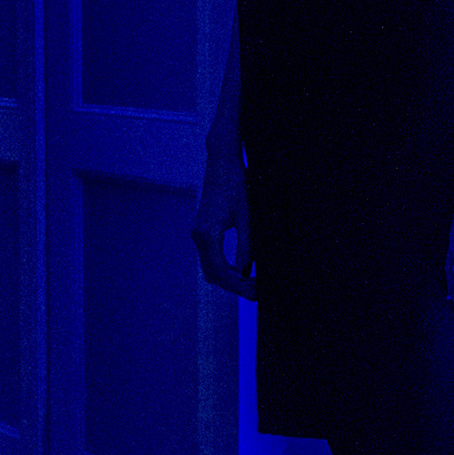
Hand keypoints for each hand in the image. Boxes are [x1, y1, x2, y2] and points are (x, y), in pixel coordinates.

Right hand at [193, 129, 255, 295]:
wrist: (222, 162)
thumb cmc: (236, 184)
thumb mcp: (246, 216)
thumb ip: (246, 245)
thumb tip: (246, 270)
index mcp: (208, 234)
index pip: (220, 271)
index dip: (238, 286)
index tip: (253, 292)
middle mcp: (198, 236)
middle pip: (213, 274)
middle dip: (233, 286)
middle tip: (255, 292)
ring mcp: (198, 233)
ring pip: (210, 267)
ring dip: (228, 278)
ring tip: (251, 283)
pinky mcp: (202, 229)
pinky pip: (210, 256)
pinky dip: (223, 266)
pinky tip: (240, 269)